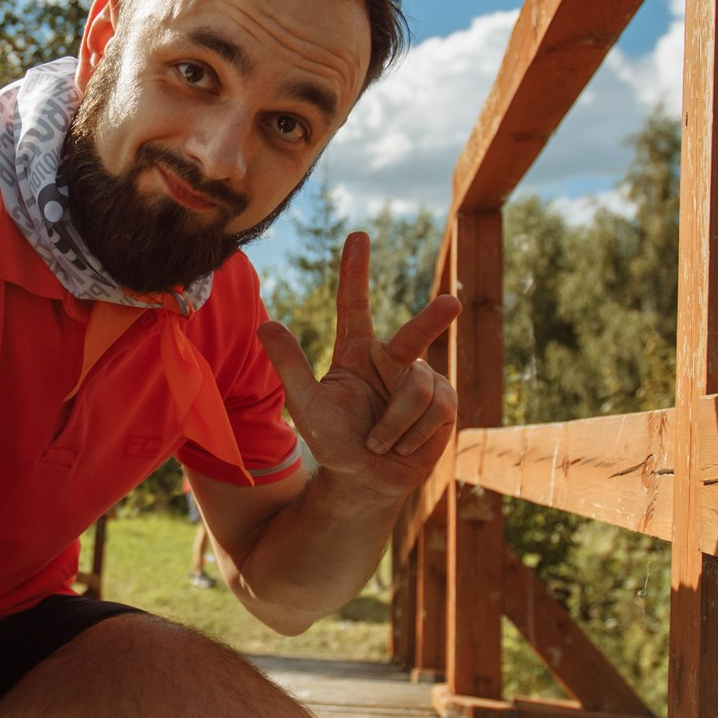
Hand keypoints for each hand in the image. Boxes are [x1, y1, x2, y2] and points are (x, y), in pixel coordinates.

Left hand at [257, 232, 460, 502]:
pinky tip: (402, 445)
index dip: (355, 271)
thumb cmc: (333, 442)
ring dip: (395, 423)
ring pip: (419, 387)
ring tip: (378, 442)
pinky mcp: (445, 403)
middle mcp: (392, 359)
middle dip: (433, 319)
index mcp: (356, 352)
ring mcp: (421, 380)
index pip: (356, 305)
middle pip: (414, 334)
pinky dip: (412, 432)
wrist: (364, 481)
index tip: (357, 236)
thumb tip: (266, 325)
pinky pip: (436, 408)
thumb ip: (290, 366)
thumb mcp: (306, 406)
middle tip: (451, 303)